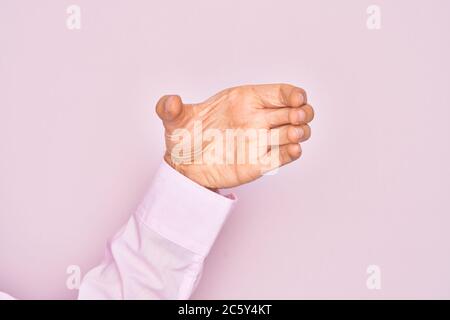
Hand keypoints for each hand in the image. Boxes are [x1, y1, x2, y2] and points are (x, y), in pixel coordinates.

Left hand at [155, 84, 313, 188]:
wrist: (183, 167)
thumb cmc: (184, 137)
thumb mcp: (173, 120)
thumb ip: (168, 107)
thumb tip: (169, 101)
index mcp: (244, 100)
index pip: (277, 92)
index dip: (293, 93)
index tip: (298, 97)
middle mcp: (257, 118)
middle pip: (292, 111)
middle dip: (302, 112)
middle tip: (298, 116)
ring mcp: (259, 141)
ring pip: (292, 133)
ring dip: (300, 132)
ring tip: (295, 134)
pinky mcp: (258, 164)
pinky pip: (280, 158)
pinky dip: (290, 154)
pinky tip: (293, 150)